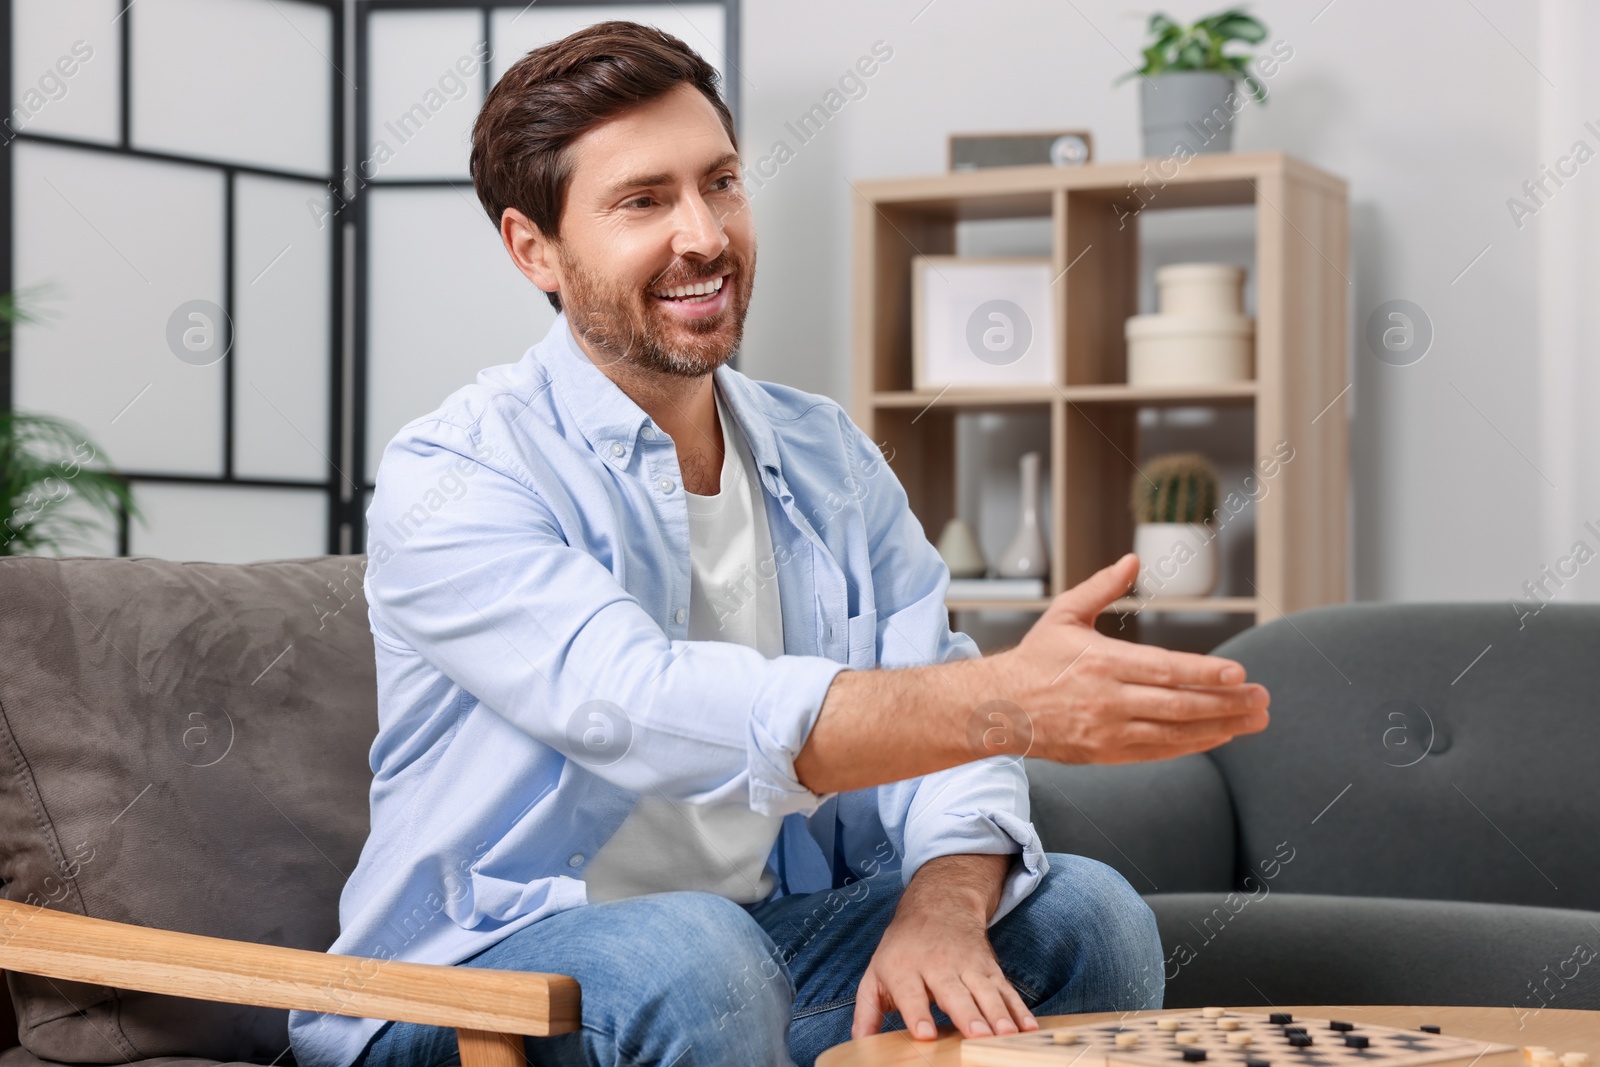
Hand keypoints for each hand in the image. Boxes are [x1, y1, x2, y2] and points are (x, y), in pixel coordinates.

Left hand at [851, 855, 1034, 1042]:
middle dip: (967, 1014)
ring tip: (1007, 1036)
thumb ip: (866, 1012)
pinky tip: (1029, 1029)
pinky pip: (1007, 991)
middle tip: (976, 1035)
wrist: (939, 905)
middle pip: (954, 992)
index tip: (925, 1034)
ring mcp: (968, 966)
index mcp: (905, 969)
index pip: (910, 992)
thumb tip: (858, 1045)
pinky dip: (1019, 1009)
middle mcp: (938, 966)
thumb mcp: (876, 974)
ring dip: (998, 1014)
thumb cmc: (902, 949)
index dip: (917, 1013)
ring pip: (985, 991)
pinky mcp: (990, 968)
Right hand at [997, 553, 1269, 763]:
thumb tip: (1131, 561)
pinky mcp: (1108, 752)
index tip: (1239, 673)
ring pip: (1176, 733)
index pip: (1165, 669)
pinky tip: (1219, 736)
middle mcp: (1109, 700)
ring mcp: (1110, 731)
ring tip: (1254, 720)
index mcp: (1102, 662)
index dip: (1205, 673)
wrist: (1000, 709)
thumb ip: (1102, 588)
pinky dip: (1193, 745)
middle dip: (1227, 703)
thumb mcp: (1063, 614)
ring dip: (1221, 727)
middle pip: (1179, 705)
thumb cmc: (1034, 659)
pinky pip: (1160, 751)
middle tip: (1262, 698)